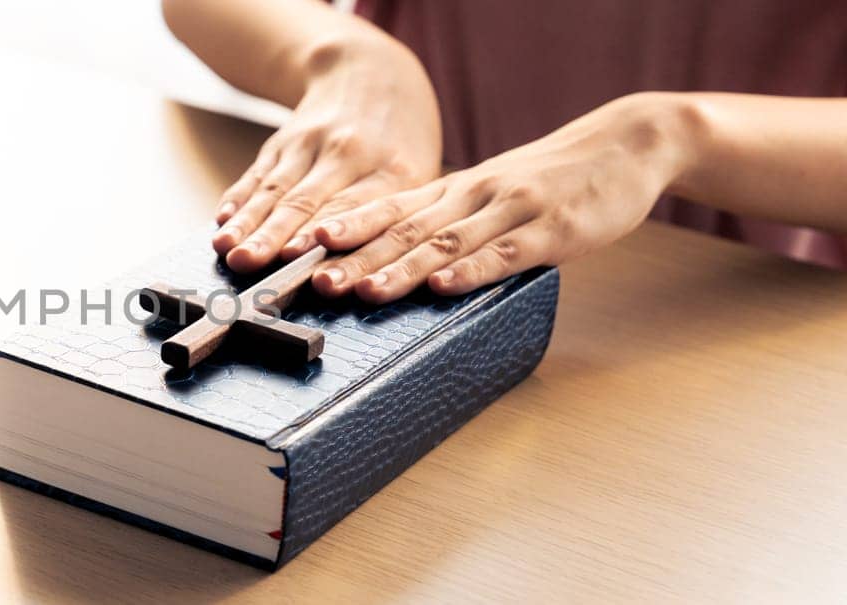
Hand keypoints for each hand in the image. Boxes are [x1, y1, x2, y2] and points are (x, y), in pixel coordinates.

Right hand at [213, 35, 440, 272]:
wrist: (370, 71)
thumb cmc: (402, 142)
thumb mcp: (419, 175)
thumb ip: (395, 222)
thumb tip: (368, 279)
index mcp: (393, 169)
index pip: (351, 206)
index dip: (320, 232)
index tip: (296, 258)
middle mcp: (348, 153)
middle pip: (305, 200)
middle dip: (274, 235)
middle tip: (248, 262)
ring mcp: (310, 144)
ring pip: (275, 189)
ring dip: (248, 223)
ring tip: (227, 249)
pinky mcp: (282, 142)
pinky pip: (258, 174)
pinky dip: (239, 199)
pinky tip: (222, 221)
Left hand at [309, 93, 697, 302]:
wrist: (624, 145)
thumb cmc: (550, 178)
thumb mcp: (489, 195)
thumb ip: (446, 224)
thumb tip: (392, 258)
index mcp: (453, 191)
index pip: (387, 209)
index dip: (344, 229)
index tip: (302, 248)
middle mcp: (471, 196)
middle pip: (403, 230)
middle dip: (356, 258)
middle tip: (315, 281)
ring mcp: (510, 212)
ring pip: (445, 244)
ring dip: (400, 269)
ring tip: (362, 291)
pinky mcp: (551, 231)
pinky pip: (504, 254)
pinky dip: (472, 272)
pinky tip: (444, 288)